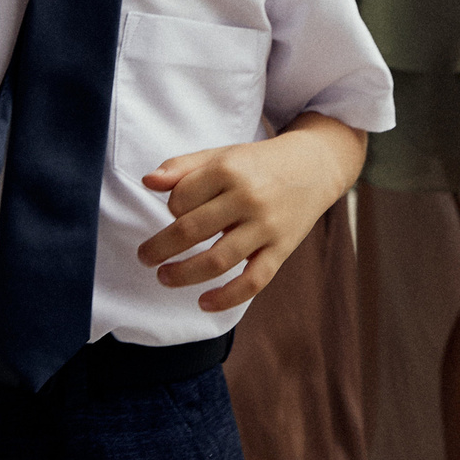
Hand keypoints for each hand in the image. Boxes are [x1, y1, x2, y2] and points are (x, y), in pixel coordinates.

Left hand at [135, 117, 364, 312]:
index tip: (175, 212)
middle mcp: (247, 197)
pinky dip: (228, 297)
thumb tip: (148, 181)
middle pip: (192, 230)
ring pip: (218, 260)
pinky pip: (254, 280)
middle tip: (144, 258)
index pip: (181, 199)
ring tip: (164, 277)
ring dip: (184, 274)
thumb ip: (183, 167)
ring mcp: (267, 226)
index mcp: (228, 169)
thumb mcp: (222, 155)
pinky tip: (204, 303)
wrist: (315, 166)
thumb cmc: (259, 163)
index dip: (170, 208)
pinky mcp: (282, 249)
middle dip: (160, 248)